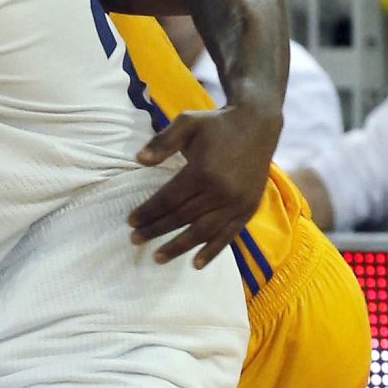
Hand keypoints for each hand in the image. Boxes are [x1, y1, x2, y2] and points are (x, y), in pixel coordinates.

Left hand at [128, 105, 280, 267]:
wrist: (257, 124)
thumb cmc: (216, 124)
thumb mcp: (186, 123)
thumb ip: (163, 142)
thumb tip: (139, 160)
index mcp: (203, 172)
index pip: (169, 199)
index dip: (149, 211)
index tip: (130, 221)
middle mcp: (221, 192)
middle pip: (182, 217)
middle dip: (157, 230)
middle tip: (135, 240)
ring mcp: (237, 203)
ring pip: (203, 231)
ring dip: (179, 246)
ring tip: (158, 257)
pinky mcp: (249, 209)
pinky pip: (228, 235)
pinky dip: (212, 251)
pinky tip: (196, 264)